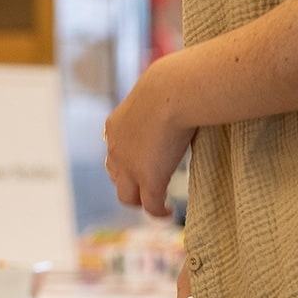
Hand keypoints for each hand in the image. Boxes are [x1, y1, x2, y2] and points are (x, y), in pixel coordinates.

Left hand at [104, 55, 195, 217]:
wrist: (170, 93)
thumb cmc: (172, 84)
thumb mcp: (159, 93)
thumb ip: (163, 100)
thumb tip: (182, 91)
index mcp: (116, 126)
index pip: (116, 149)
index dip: (127, 160)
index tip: (143, 162)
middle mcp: (116, 149)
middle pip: (115, 176)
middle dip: (129, 183)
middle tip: (147, 188)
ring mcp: (130, 167)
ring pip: (127, 196)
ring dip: (140, 201)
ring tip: (157, 204)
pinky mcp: (149, 180)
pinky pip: (150, 206)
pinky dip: (159, 213)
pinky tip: (170, 213)